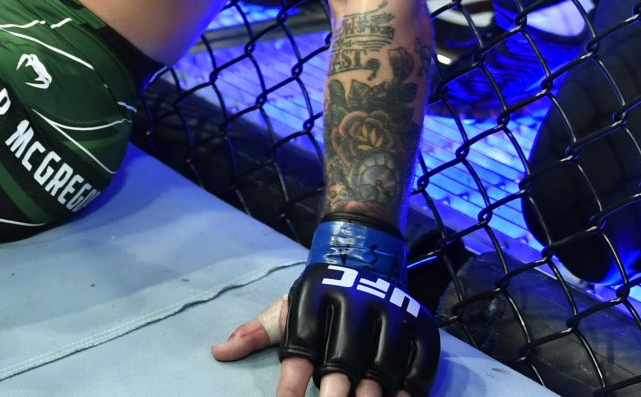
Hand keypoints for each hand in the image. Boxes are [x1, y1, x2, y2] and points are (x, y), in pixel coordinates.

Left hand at [217, 215, 439, 395]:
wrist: (368, 257)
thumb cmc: (320, 295)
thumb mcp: (286, 306)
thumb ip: (256, 332)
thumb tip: (218, 352)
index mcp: (314, 294)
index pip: (299, 345)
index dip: (290, 384)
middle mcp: (355, 301)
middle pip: (343, 359)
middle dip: (334, 393)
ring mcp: (393, 314)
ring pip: (382, 367)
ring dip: (370, 396)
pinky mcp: (421, 328)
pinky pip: (418, 368)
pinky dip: (407, 392)